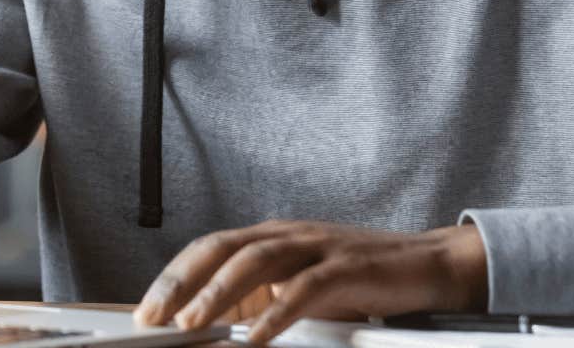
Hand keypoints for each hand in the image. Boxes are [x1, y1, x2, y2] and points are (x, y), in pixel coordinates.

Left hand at [132, 219, 488, 344]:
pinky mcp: (348, 267)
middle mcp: (289, 235)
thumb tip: (217, 323)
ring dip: (217, 293)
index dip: (174, 276)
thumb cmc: (361, 279)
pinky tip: (257, 337)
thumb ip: (262, 297)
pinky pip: (305, 288)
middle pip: (222, 248)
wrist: (426, 264)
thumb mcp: (301, 285)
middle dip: (180, 282)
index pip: (210, 248)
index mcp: (272, 237)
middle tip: (153, 317)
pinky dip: (277, 313)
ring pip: (255, 261)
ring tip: (192, 324)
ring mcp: (317, 247)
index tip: (146, 310)